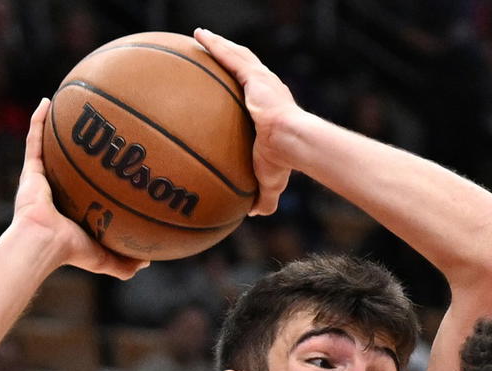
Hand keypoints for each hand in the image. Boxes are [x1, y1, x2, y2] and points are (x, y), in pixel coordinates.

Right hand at [13, 98, 147, 278]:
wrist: (44, 243)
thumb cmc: (71, 251)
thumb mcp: (104, 258)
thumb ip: (125, 263)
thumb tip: (147, 262)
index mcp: (70, 208)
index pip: (84, 188)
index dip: (93, 175)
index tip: (109, 161)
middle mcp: (55, 190)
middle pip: (68, 162)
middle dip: (78, 146)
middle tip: (95, 128)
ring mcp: (40, 178)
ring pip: (49, 145)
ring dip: (55, 125)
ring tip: (68, 104)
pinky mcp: (30, 170)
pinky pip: (34, 139)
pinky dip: (37, 120)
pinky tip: (46, 101)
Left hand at [193, 28, 296, 215]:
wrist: (292, 142)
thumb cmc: (282, 162)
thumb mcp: (270, 183)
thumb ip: (263, 197)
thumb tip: (253, 213)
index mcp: (270, 109)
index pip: (253, 95)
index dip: (242, 87)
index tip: (228, 89)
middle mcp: (267, 89)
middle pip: (244, 69)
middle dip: (229, 58)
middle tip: (210, 55)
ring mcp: (261, 80)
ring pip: (237, 56)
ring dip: (220, 46)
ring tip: (201, 38)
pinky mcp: (255, 75)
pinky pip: (230, 55)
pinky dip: (215, 44)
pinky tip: (199, 36)